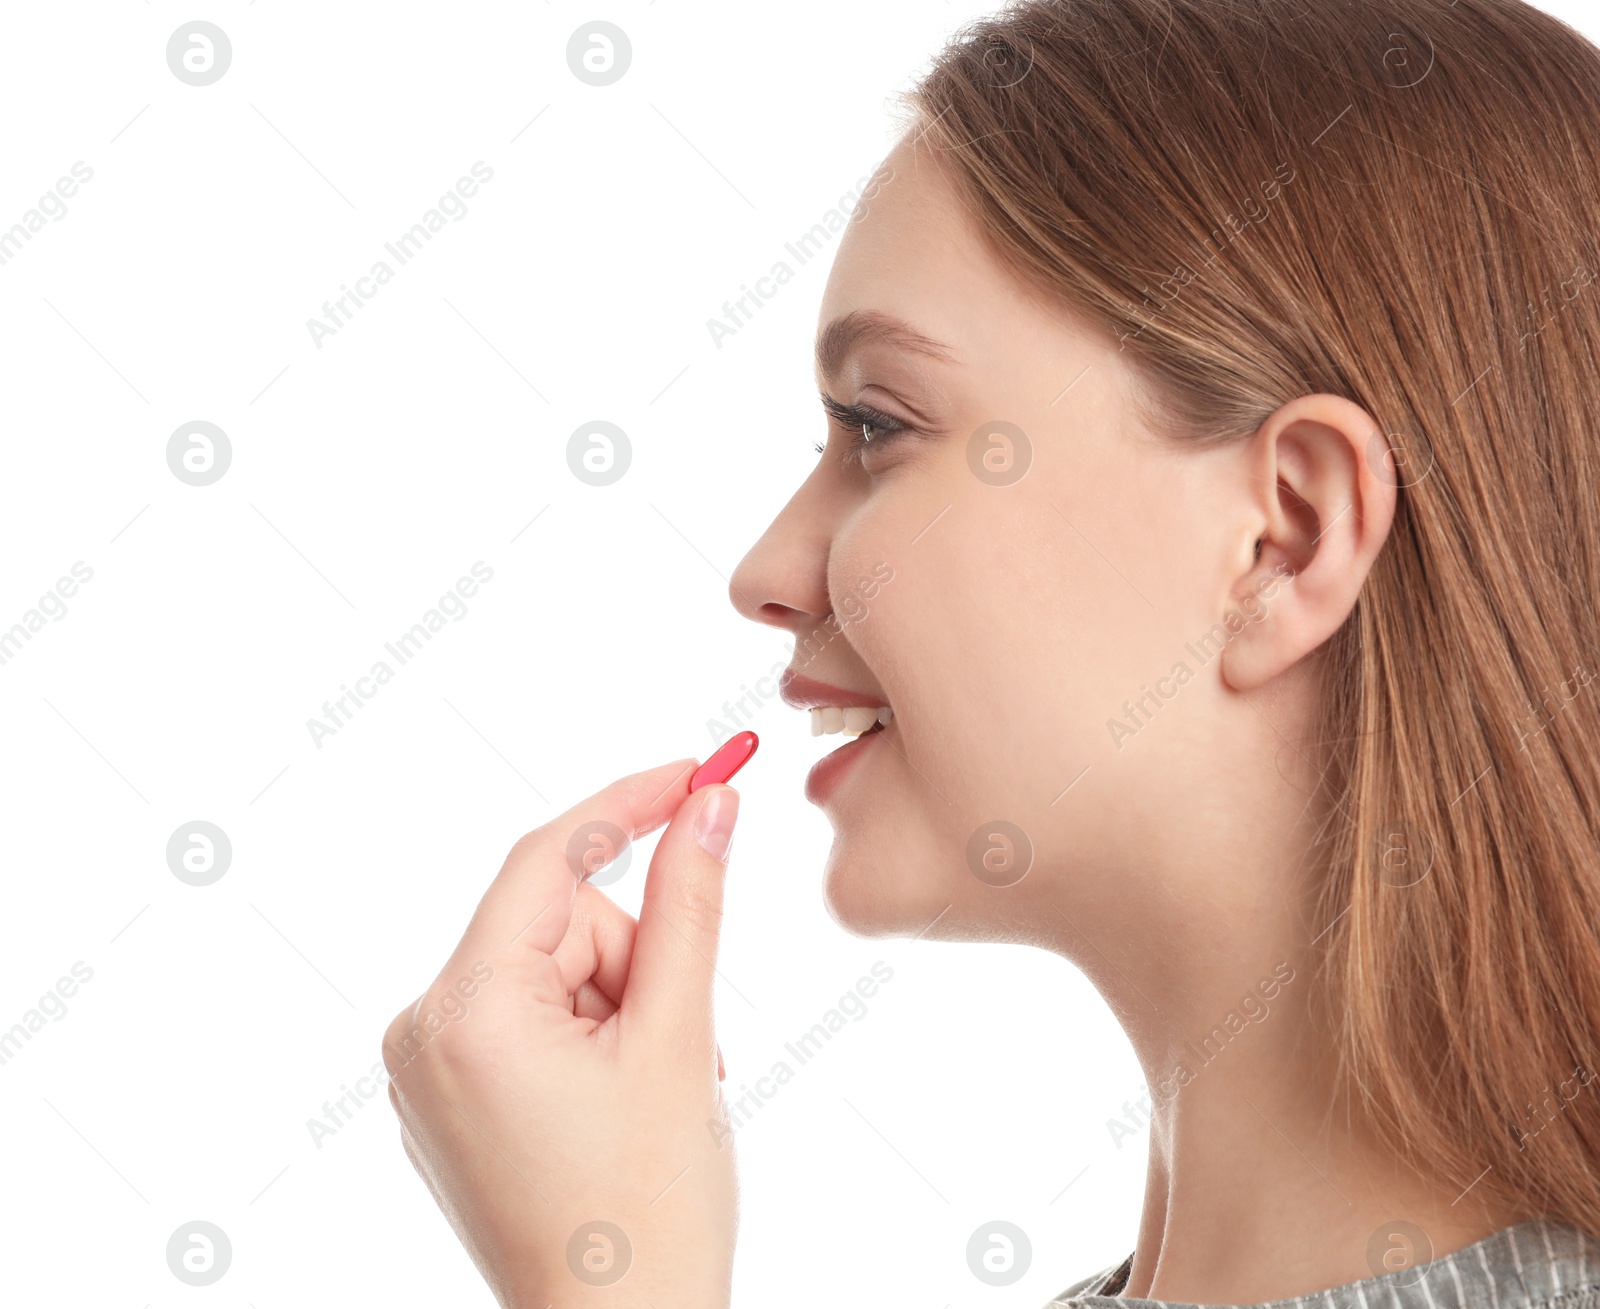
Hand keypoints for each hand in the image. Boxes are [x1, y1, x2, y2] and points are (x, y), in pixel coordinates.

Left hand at [382, 758, 742, 1307]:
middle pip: (557, 921)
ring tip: (652, 1088)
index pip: (549, 860)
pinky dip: (591, 1033)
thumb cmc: (650, 1211)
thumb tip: (710, 806)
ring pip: (553, 968)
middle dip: (635, 959)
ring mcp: (428, 1072)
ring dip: (622, 1004)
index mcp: (465, 1011)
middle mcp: (423, 1032)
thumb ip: (690, 905)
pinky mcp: (449, 1101)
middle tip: (680, 1040)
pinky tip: (620, 1100)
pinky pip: (531, 1016)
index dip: (630, 806)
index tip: (700, 773)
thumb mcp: (678, 1037)